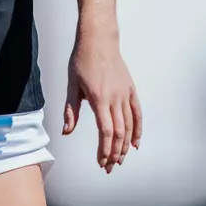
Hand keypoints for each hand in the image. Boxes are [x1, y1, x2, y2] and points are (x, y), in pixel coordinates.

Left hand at [62, 30, 141, 172]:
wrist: (98, 39)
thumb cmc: (82, 59)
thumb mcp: (72, 84)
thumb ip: (70, 110)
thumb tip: (66, 131)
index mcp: (99, 98)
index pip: (106, 131)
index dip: (105, 150)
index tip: (101, 162)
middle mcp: (115, 98)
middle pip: (119, 133)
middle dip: (114, 153)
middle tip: (109, 167)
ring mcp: (125, 93)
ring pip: (130, 126)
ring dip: (125, 145)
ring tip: (120, 159)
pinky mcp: (130, 89)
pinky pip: (137, 113)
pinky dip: (138, 130)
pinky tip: (135, 143)